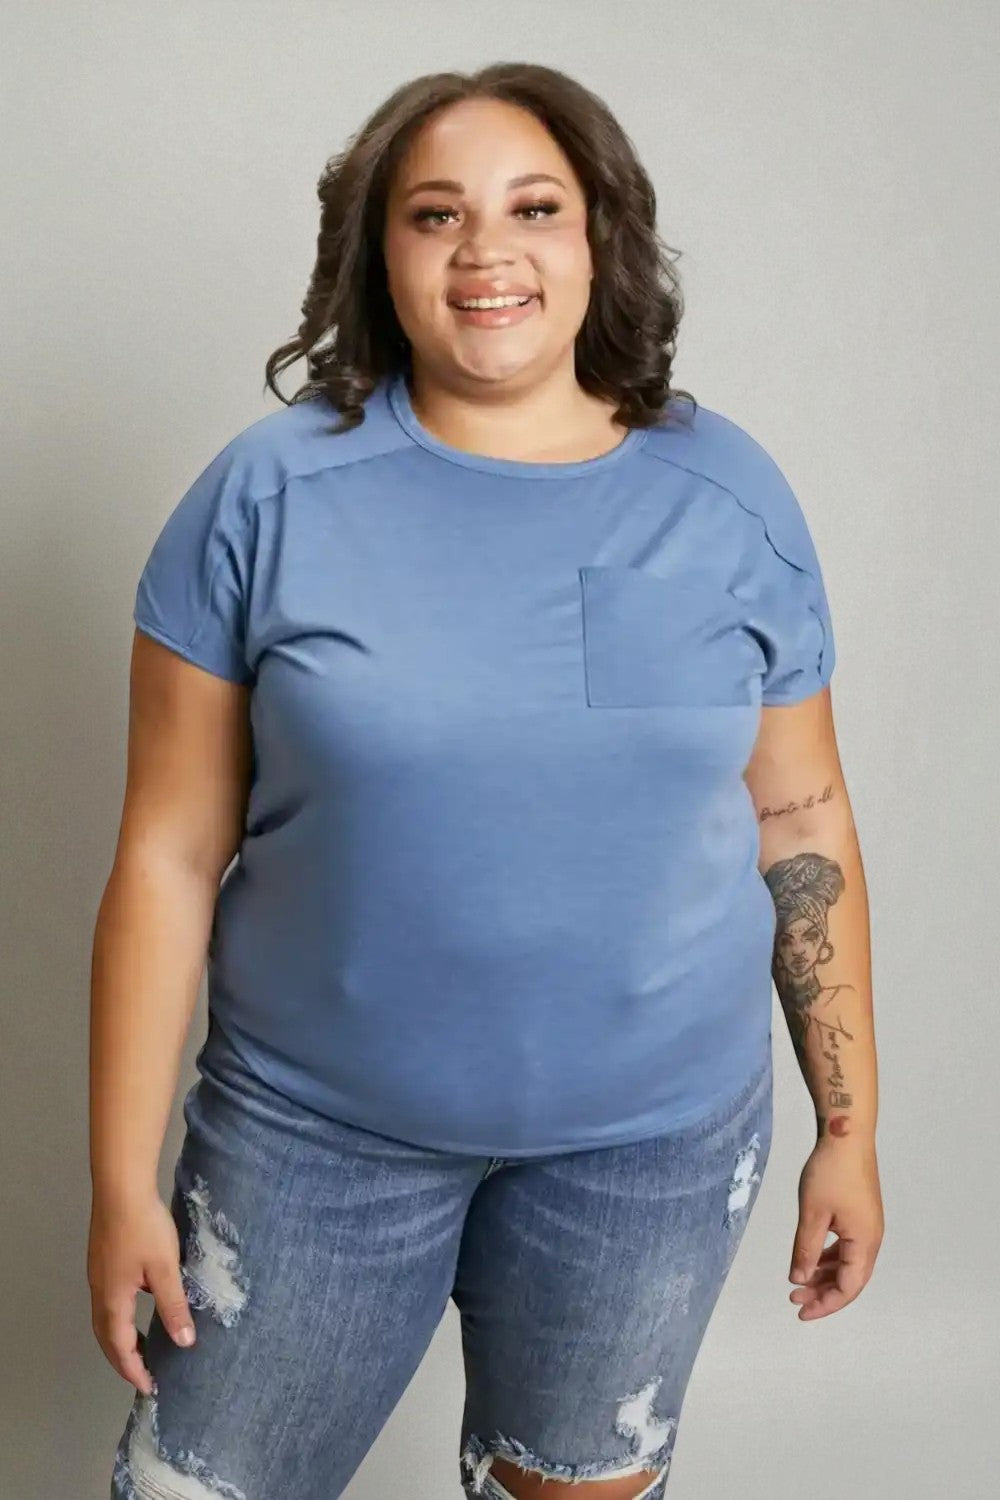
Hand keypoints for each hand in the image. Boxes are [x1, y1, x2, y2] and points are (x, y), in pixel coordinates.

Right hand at [88, 1189, 196, 1393]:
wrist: (121, 1187)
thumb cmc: (144, 1227)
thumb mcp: (165, 1269)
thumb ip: (174, 1306)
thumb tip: (184, 1342)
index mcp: (113, 1299)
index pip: (119, 1347)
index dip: (134, 1370)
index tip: (150, 1387)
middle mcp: (99, 1291)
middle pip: (106, 1337)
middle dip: (123, 1359)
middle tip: (144, 1374)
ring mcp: (98, 1274)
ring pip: (105, 1318)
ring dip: (120, 1338)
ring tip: (141, 1347)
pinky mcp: (102, 1259)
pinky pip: (108, 1301)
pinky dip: (120, 1317)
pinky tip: (141, 1303)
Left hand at [788, 1138, 883, 1319]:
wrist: (846, 1135)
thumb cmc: (830, 1172)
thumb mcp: (813, 1214)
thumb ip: (806, 1249)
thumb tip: (799, 1279)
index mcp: (864, 1242)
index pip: (848, 1287)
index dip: (825, 1304)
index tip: (800, 1311)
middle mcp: (871, 1238)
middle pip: (850, 1278)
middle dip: (823, 1292)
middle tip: (794, 1299)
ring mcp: (867, 1226)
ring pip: (847, 1262)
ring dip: (824, 1274)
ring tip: (798, 1282)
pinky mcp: (859, 1214)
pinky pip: (846, 1246)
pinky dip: (829, 1256)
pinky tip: (811, 1259)